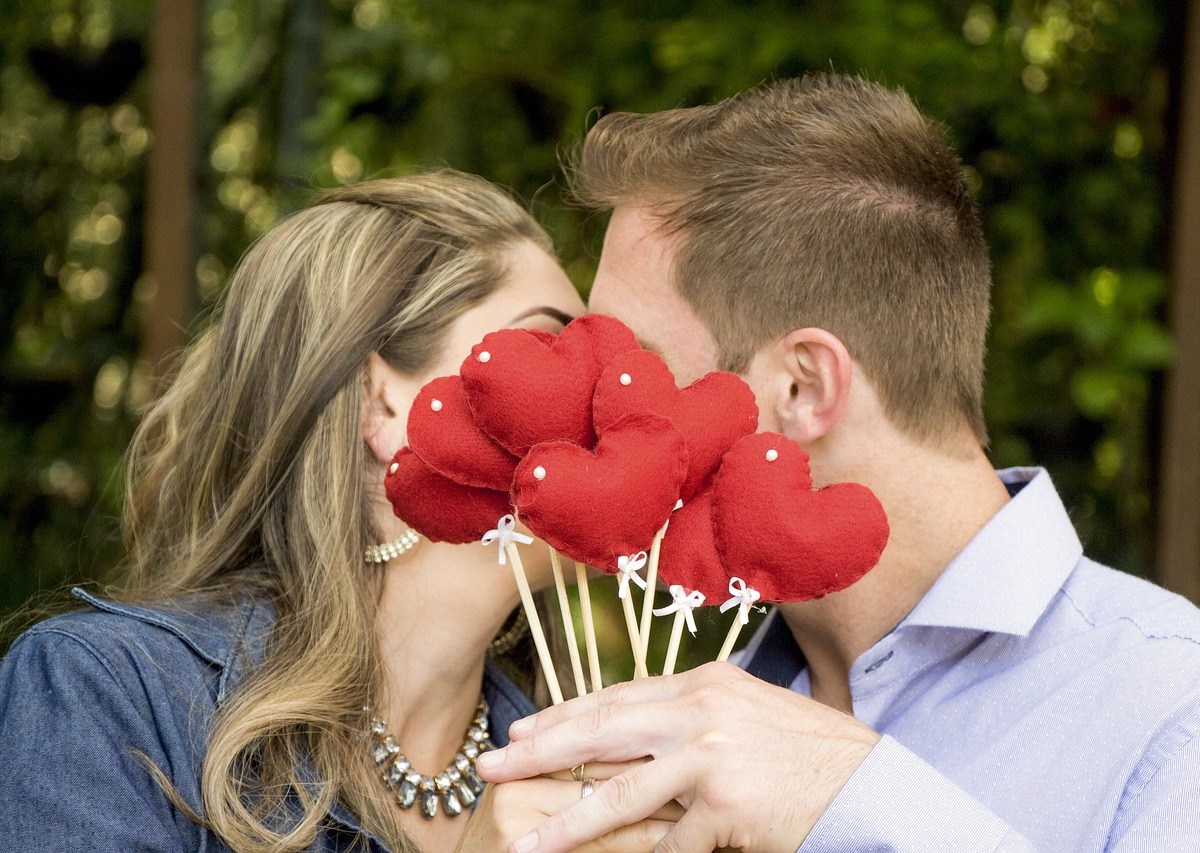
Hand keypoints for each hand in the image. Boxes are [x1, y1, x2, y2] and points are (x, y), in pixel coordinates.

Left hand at [475, 662, 879, 852]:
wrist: (870, 784)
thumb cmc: (807, 752)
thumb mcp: (745, 714)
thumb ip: (689, 717)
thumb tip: (630, 736)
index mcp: (702, 683)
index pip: (615, 697)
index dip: (564, 714)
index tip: (523, 727)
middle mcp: (701, 710)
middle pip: (601, 731)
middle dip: (541, 750)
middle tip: (494, 763)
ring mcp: (711, 756)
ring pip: (620, 794)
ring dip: (568, 823)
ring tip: (528, 840)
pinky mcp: (725, 804)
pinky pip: (670, 844)